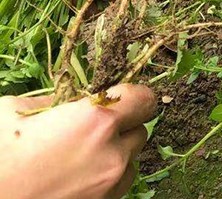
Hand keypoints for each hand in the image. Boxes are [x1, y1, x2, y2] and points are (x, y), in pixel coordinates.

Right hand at [0, 84, 156, 198]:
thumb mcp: (18, 112)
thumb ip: (57, 101)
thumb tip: (72, 98)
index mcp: (96, 122)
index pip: (144, 98)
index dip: (132, 95)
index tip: (116, 97)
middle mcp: (111, 154)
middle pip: (140, 129)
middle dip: (122, 124)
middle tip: (93, 126)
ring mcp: (108, 186)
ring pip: (132, 159)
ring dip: (117, 152)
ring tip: (85, 153)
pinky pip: (119, 184)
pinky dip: (109, 176)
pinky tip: (81, 174)